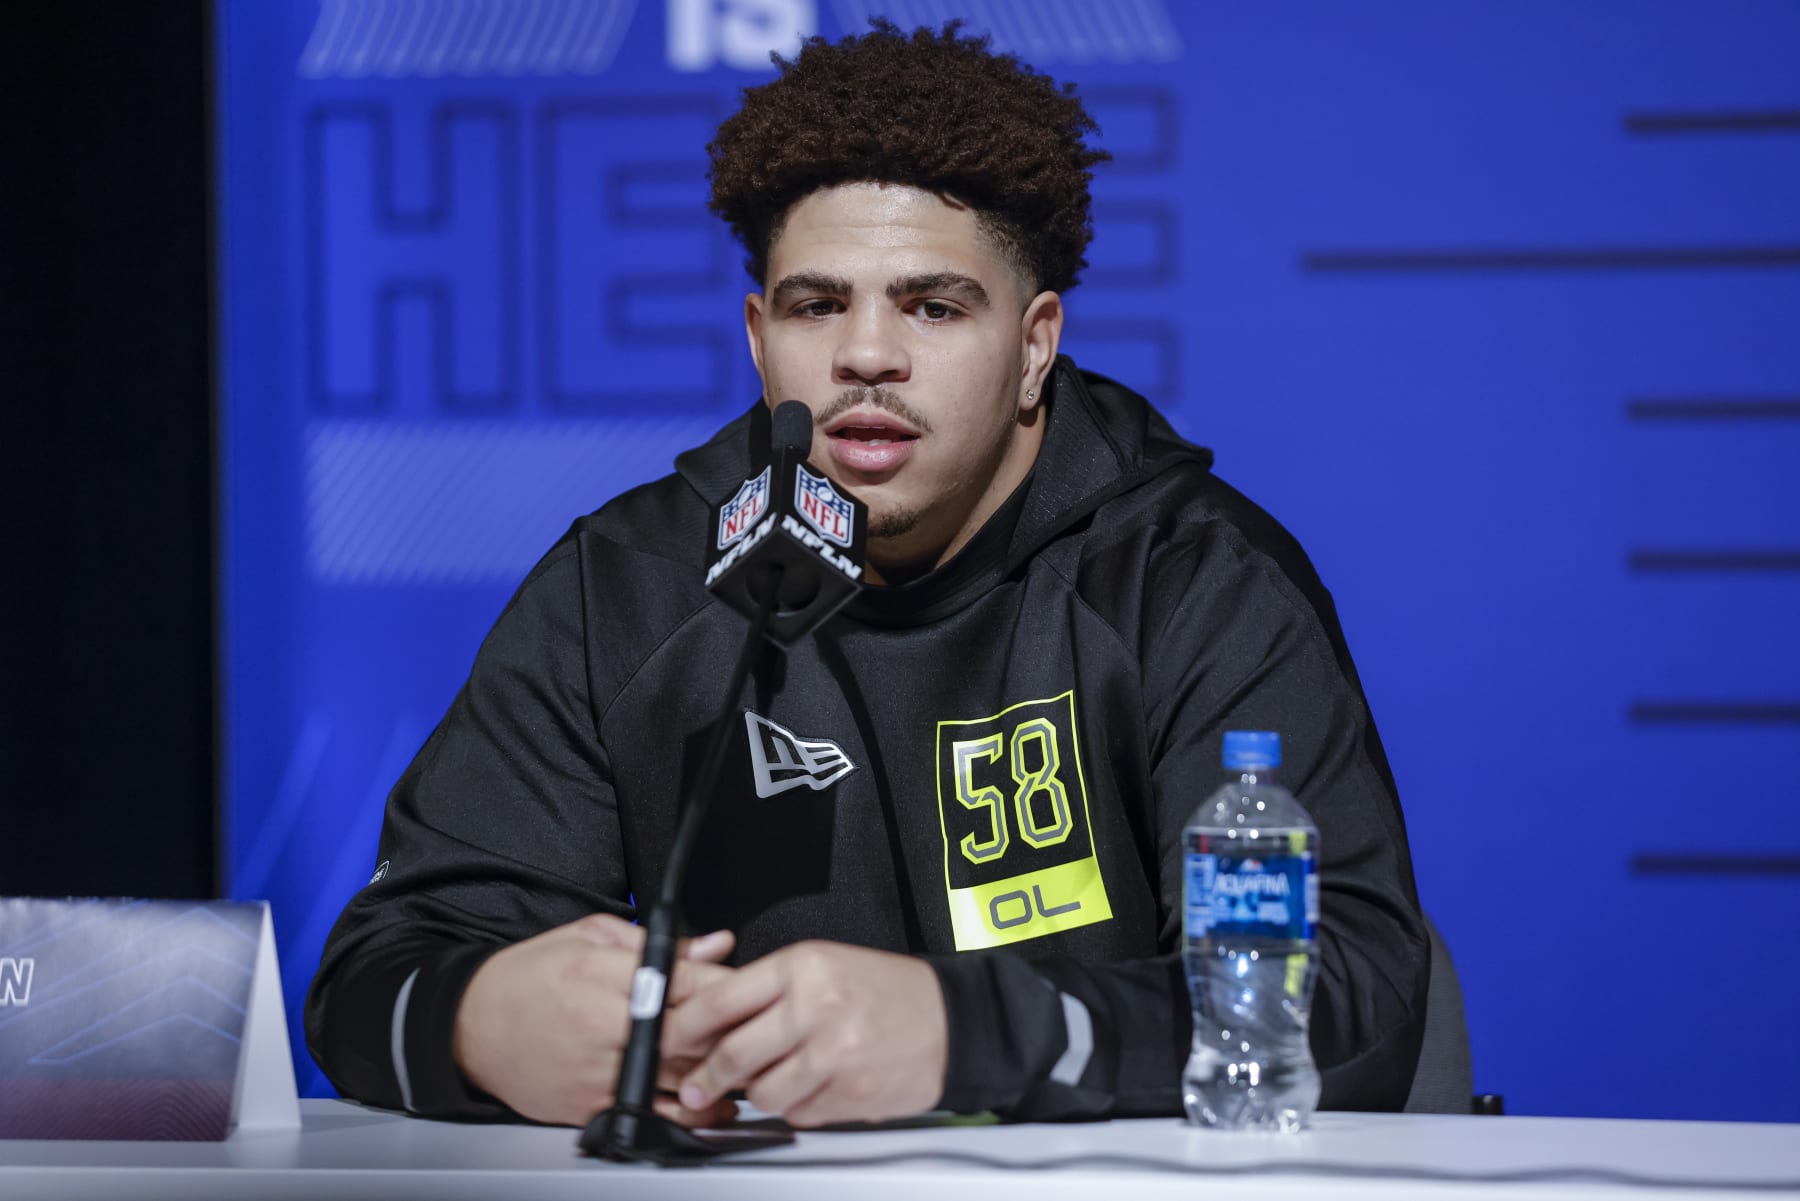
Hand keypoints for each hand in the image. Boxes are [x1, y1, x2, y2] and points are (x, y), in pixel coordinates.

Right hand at [452, 913, 737, 1127]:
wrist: (468, 1026)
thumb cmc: (526, 976)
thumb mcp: (588, 936)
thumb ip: (657, 944)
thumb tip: (715, 944)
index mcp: (603, 973)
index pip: (685, 981)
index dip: (727, 986)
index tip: (750, 987)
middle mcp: (603, 1023)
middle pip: (689, 1032)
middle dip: (731, 1032)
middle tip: (758, 1027)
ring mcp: (598, 1069)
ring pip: (678, 1077)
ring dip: (720, 1074)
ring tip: (746, 1065)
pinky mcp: (591, 1104)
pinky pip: (654, 1112)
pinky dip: (691, 1112)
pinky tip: (715, 1104)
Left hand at [665, 940, 947, 1127]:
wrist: (953, 1020)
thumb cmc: (887, 990)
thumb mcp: (825, 964)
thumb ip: (770, 988)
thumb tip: (710, 1016)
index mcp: (804, 967)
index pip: (722, 999)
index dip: (683, 1025)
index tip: (666, 1039)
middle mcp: (816, 1008)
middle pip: (734, 1053)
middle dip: (705, 1075)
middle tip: (694, 1083)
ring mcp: (834, 1055)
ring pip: (763, 1093)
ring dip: (756, 1094)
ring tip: (769, 1080)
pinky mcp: (849, 1094)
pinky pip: (798, 1113)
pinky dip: (796, 1107)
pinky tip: (811, 1087)